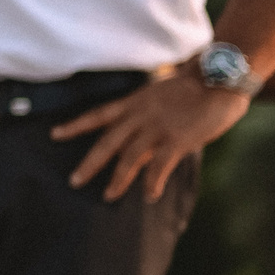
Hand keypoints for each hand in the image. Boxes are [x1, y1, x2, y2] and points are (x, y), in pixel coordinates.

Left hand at [54, 67, 248, 202]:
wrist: (219, 78)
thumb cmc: (195, 86)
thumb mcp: (160, 95)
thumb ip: (145, 114)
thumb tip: (137, 135)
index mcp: (134, 102)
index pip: (97, 114)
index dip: (76, 125)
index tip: (55, 133)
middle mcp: (140, 115)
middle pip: (107, 141)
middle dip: (90, 163)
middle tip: (75, 181)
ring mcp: (157, 127)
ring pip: (128, 157)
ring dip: (118, 179)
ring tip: (109, 195)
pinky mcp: (177, 140)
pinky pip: (159, 166)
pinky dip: (152, 183)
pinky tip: (149, 196)